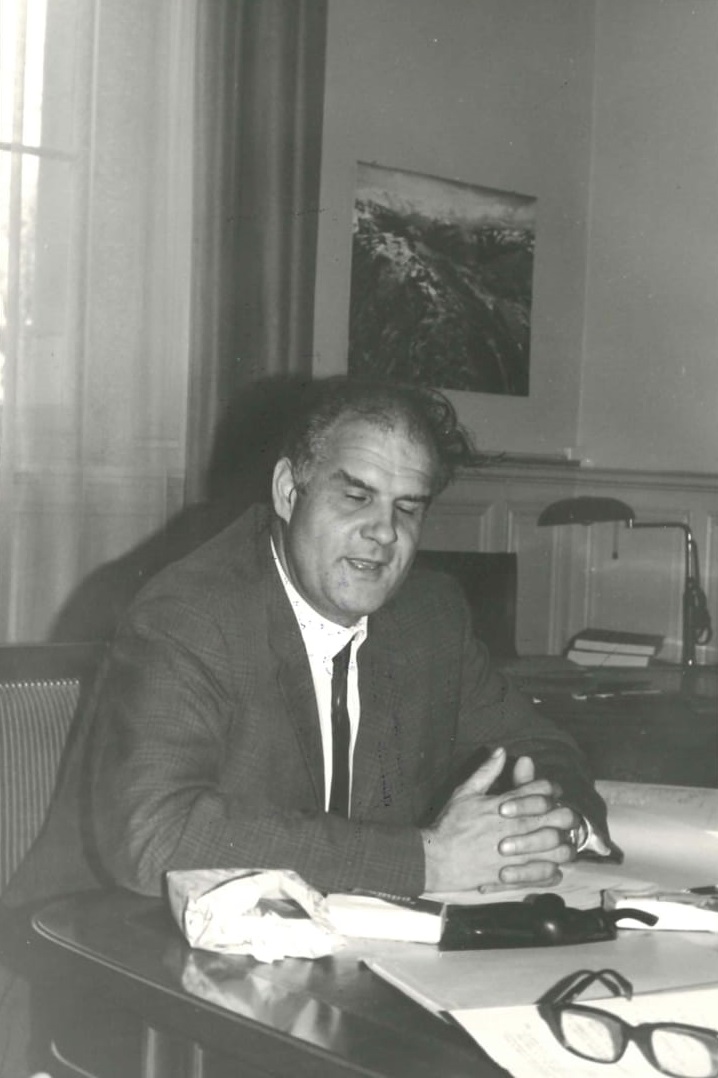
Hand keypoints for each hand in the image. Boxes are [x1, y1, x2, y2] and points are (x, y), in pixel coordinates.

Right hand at [421, 747, 576, 892]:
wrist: (435, 859)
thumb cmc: (450, 825)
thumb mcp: (465, 792)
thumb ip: (486, 771)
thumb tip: (502, 750)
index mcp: (505, 805)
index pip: (541, 790)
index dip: (552, 788)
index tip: (553, 792)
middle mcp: (514, 829)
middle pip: (557, 818)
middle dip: (565, 815)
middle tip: (563, 817)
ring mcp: (516, 855)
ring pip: (557, 850)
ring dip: (564, 845)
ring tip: (560, 843)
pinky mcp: (513, 877)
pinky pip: (546, 876)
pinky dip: (554, 871)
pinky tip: (552, 867)